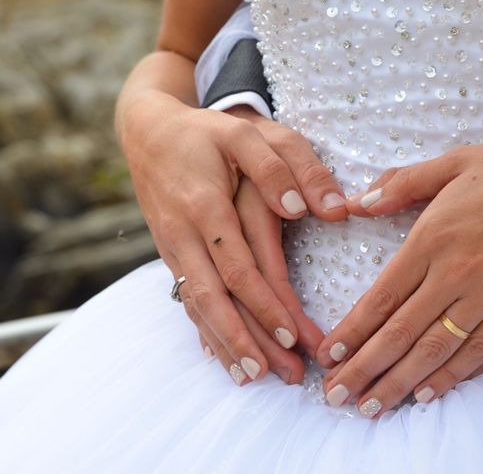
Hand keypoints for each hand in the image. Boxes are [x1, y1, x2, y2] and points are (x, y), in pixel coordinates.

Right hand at [122, 100, 345, 383]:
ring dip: (224, 344)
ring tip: (253, 377)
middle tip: (280, 374)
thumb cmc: (205, 133)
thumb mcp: (246, 133)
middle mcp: (184, 234)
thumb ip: (280, 165)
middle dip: (246, 340)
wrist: (148, 134)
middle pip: (214, 299)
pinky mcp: (171, 255)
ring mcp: (173, 248)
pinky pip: (186, 300)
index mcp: (205, 206)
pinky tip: (219, 357)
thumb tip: (307, 209)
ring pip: (197, 306)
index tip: (292, 336)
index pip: (238, 267)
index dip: (264, 304)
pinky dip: (204, 331)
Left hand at [316, 136, 482, 416]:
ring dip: (399, 382)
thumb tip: (359, 203)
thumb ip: (402, 183)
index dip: (353, 331)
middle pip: (400, 332)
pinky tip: (426, 393)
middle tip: (336, 395)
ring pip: (434, 350)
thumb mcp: (453, 163)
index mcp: (431, 239)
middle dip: (364, 368)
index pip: (381, 297)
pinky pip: (479, 352)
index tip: (329, 355)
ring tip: (371, 408)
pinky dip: (451, 376)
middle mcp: (454, 275)